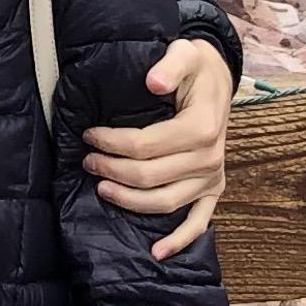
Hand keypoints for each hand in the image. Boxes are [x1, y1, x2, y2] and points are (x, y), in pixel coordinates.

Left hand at [83, 37, 233, 261]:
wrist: (218, 79)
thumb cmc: (196, 67)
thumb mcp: (185, 53)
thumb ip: (170, 64)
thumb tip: (152, 82)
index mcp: (201, 127)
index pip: (145, 145)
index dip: (112, 143)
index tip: (89, 136)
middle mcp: (209, 157)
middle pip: (150, 176)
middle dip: (112, 170)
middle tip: (88, 161)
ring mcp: (212, 177)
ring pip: (165, 202)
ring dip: (129, 201)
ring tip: (102, 187)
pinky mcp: (214, 189)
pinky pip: (199, 222)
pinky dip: (179, 240)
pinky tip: (157, 252)